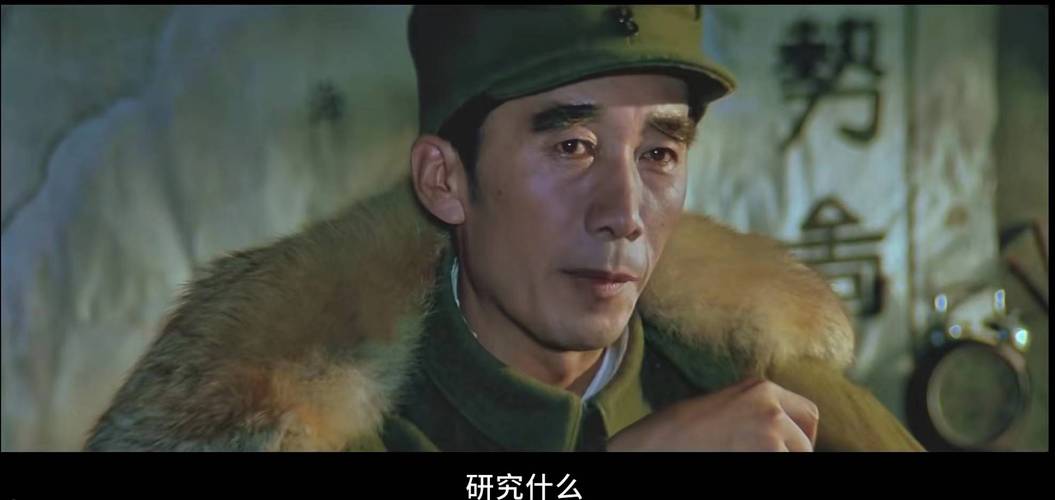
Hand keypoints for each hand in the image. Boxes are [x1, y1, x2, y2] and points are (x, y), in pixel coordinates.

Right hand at [607, 378, 818, 451]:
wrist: (657, 444)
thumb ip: (756, 411)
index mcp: (762, 388)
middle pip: (806, 440)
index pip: (807, 414)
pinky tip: (740, 462)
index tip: (788, 449)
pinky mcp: (768, 453)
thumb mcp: (726, 406)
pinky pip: (783, 463)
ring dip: (779, 461)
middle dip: (795, 453)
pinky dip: (769, 468)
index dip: (801, 437)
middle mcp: (771, 405)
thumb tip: (783, 432)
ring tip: (744, 458)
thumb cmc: (683, 431)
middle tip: (769, 458)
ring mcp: (771, 430)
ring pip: (797, 455)